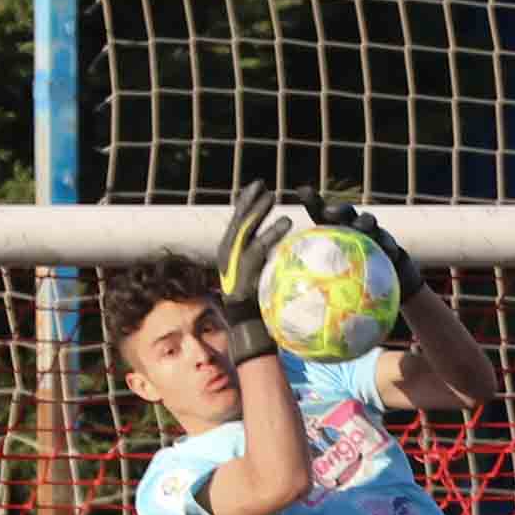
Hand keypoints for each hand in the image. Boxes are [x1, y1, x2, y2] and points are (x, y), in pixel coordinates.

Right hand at [211, 181, 291, 361]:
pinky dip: (272, 234)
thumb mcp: (259, 278)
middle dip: (248, 201)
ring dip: (258, 211)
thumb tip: (280, 248)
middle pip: (237, 222)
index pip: (236, 224)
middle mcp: (227, 256)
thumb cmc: (259, 307)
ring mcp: (233, 264)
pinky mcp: (243, 273)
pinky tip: (287, 222)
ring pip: (245, 230)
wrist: (248, 330)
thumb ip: (263, 260)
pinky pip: (259, 248)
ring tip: (273, 196)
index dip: (244, 204)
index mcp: (229, 255)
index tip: (257, 187)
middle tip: (262, 184)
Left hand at [293, 188, 422, 297]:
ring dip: (365, 222)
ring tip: (361, 226)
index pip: (322, 215)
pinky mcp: (394, 249)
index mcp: (336, 235)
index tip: (303, 191)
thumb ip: (313, 283)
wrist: (387, 297)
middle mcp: (355, 231)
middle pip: (346, 214)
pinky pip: (392, 246)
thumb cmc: (353, 293)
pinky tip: (389, 251)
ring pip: (370, 224)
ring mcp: (375, 237)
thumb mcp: (331, 288)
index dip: (313, 201)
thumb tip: (284, 296)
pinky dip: (389, 246)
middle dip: (339, 210)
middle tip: (329, 213)